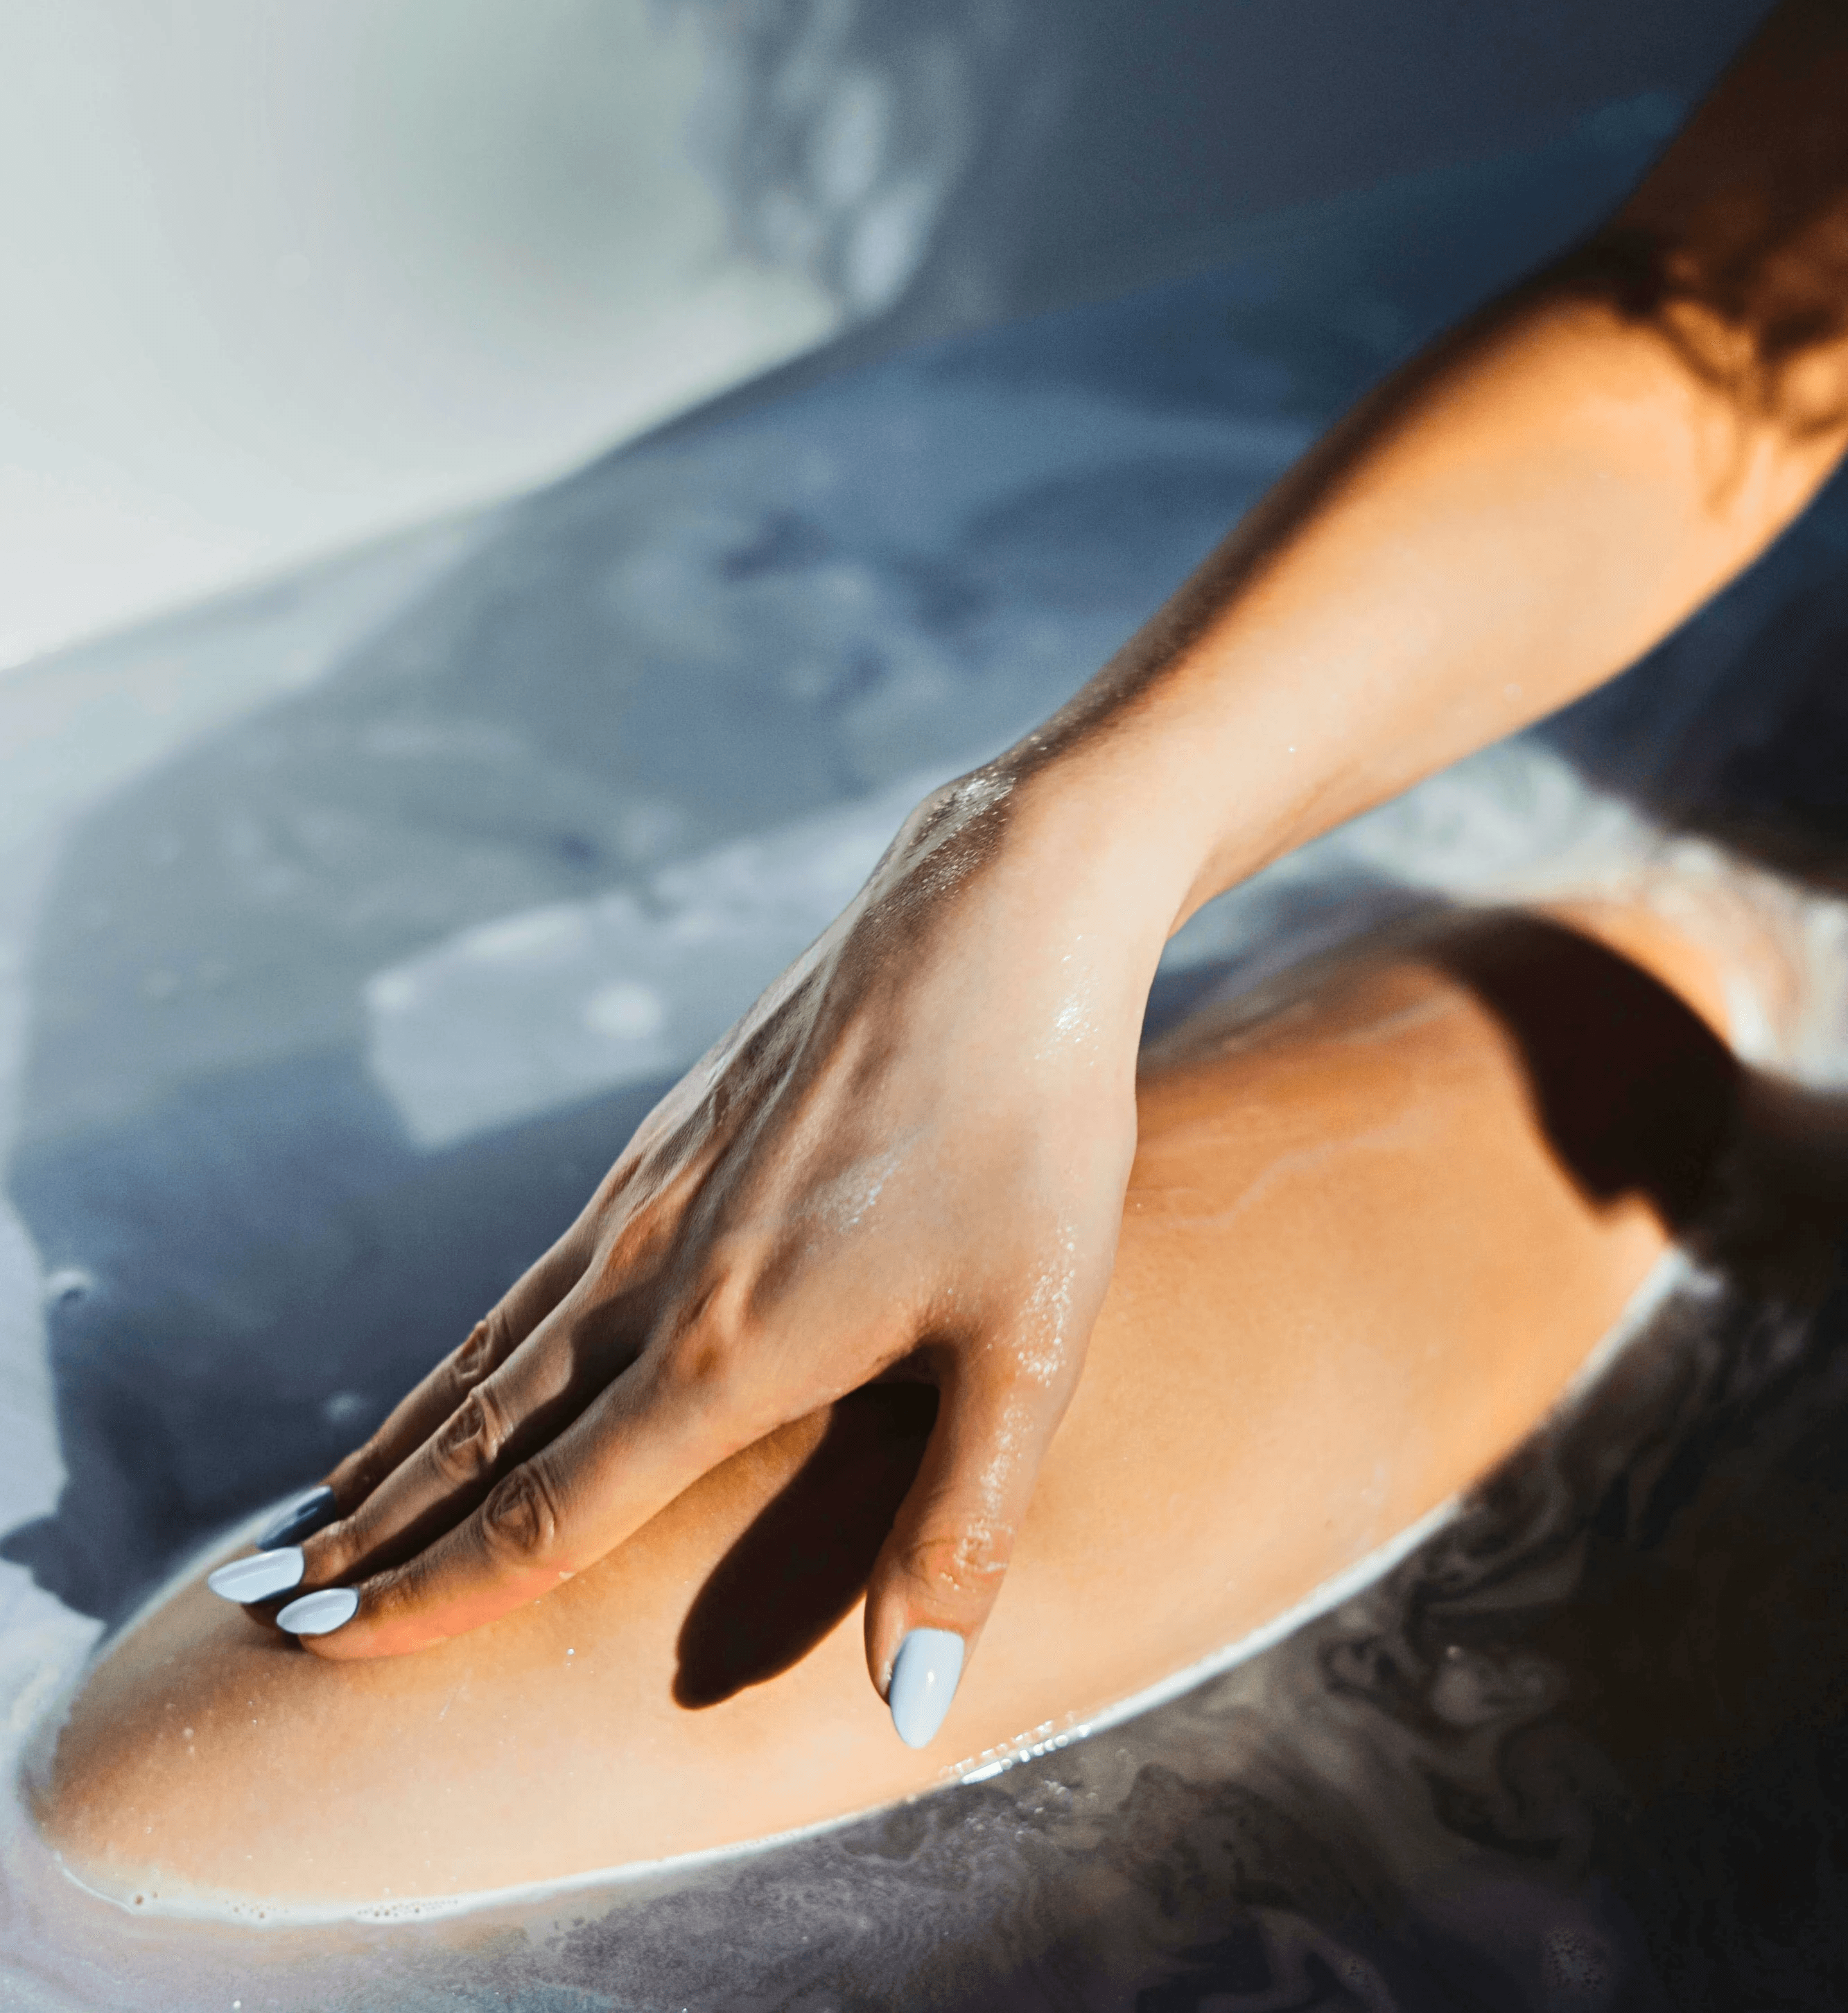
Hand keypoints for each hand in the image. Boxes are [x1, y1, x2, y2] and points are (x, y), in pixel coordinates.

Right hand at [262, 766, 1164, 1742]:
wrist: (994, 917)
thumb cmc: (1033, 1134)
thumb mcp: (1029, 1346)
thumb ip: (956, 1531)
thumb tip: (908, 1716)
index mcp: (731, 1350)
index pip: (549, 1512)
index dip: (435, 1595)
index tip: (324, 1650)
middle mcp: (655, 1276)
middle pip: (482, 1435)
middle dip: (373, 1532)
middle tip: (259, 1604)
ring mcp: (650, 1196)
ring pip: (492, 1347)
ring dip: (403, 1439)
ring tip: (327, 1503)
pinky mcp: (669, 1135)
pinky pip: (537, 1272)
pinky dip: (473, 1343)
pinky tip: (474, 1356)